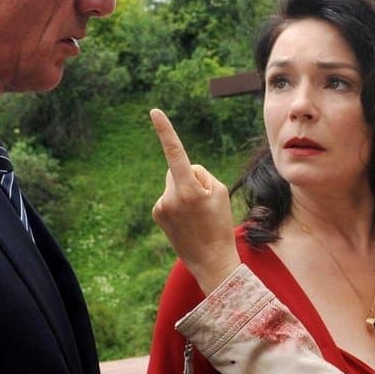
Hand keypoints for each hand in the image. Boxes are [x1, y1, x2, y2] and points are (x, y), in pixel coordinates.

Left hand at [148, 109, 240, 292]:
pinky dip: (178, 202)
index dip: (165, 131)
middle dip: (189, 177)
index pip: (176, 153)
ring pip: (174, 183)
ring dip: (184, 191)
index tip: (154, 112)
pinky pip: (169, 197)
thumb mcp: (220, 193)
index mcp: (188, 189)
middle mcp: (169, 196)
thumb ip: (200, 174)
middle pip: (178, 169)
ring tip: (196, 215)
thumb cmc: (220, 225)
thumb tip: (183, 169)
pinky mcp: (157, 214)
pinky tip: (187, 220)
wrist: (210, 261)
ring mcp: (160, 206)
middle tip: (204, 203)